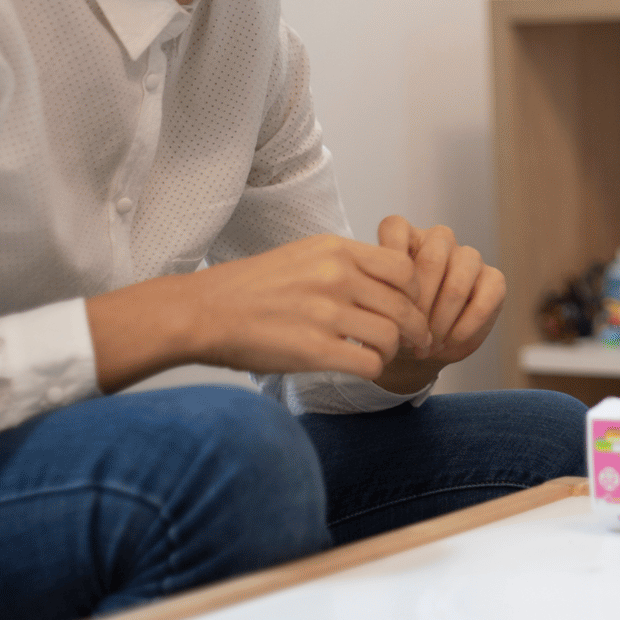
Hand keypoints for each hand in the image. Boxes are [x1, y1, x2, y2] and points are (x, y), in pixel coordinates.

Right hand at [186, 232, 431, 377]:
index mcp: (336, 249)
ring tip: (380, 355)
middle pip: (405, 306)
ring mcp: (326, 313)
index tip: (411, 306)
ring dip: (393, 351)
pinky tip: (360, 367)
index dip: (415, 292)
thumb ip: (345, 263)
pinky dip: (373, 369)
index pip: (405, 267)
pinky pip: (370, 363)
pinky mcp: (314, 350)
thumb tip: (384, 280)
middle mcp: (336, 276)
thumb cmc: (250, 287)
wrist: (203, 311)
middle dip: (415, 328)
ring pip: (392, 336)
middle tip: (416, 341)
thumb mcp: (303, 255)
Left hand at [376, 216, 505, 369]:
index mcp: (407, 237)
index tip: (385, 298)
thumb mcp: (382, 308)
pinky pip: (485, 299)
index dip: (389, 261)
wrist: (426, 346)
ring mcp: (469, 257)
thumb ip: (381, 296)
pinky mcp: (494, 279)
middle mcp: (439, 240)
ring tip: (429, 343)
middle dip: (420, 304)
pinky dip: (466, 325)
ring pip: (459, 280)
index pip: (395, 227)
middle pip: (432, 259)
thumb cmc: (400, 322)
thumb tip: (384, 306)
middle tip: (410, 335)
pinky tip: (451, 340)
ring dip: (442, 319)